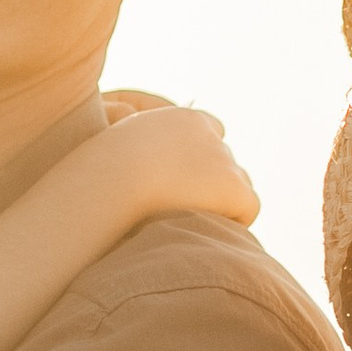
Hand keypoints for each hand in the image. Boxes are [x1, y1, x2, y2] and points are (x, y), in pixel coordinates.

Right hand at [100, 100, 259, 231]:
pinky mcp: (233, 186)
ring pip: (239, 183)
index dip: (202, 159)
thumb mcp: (114, 148)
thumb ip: (140, 152)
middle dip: (213, 181)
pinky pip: (249, 207)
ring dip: (221, 200)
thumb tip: (147, 155)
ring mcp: (223, 159)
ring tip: (194, 221)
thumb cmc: (102, 173)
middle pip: (227, 160)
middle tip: (189, 207)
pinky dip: (235, 220)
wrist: (112, 181)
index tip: (186, 182)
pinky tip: (206, 232)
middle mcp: (208, 133)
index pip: (212, 130)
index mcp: (183, 118)